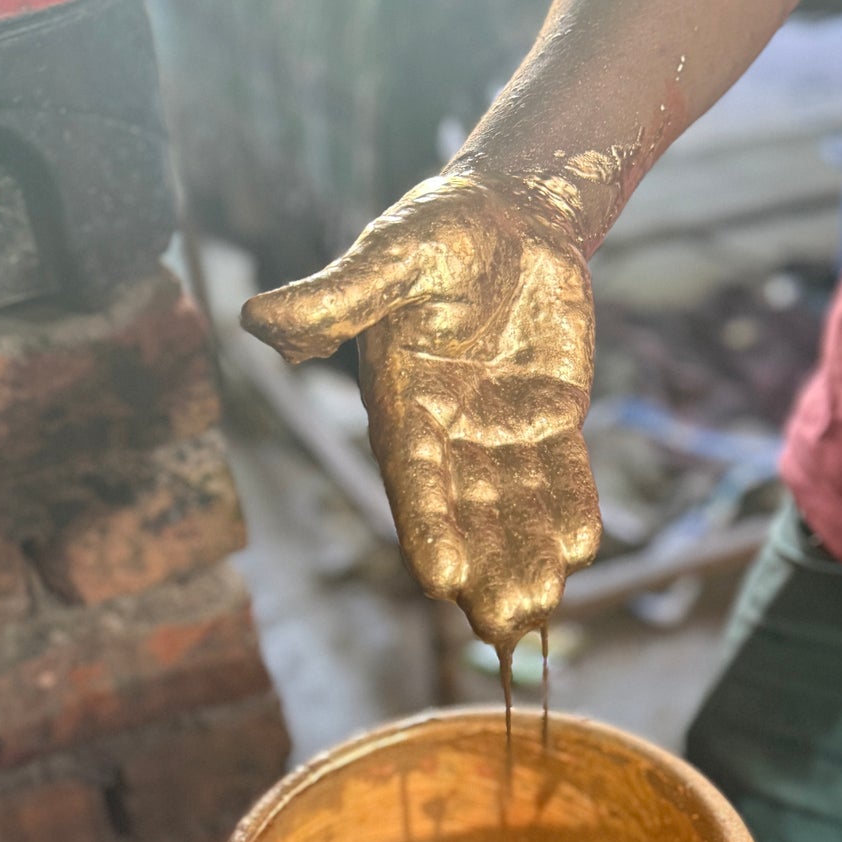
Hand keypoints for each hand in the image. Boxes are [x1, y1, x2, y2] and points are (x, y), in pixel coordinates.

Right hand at [241, 172, 600, 648]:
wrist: (509, 215)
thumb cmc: (437, 230)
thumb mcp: (390, 256)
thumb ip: (336, 296)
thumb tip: (257, 317)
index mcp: (400, 403)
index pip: (414, 480)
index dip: (430, 529)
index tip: (444, 581)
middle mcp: (447, 431)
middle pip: (467, 513)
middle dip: (486, 568)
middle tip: (505, 627)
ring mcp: (498, 430)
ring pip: (515, 506)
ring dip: (529, 556)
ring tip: (545, 609)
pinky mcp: (549, 419)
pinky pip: (561, 473)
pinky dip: (571, 508)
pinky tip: (585, 551)